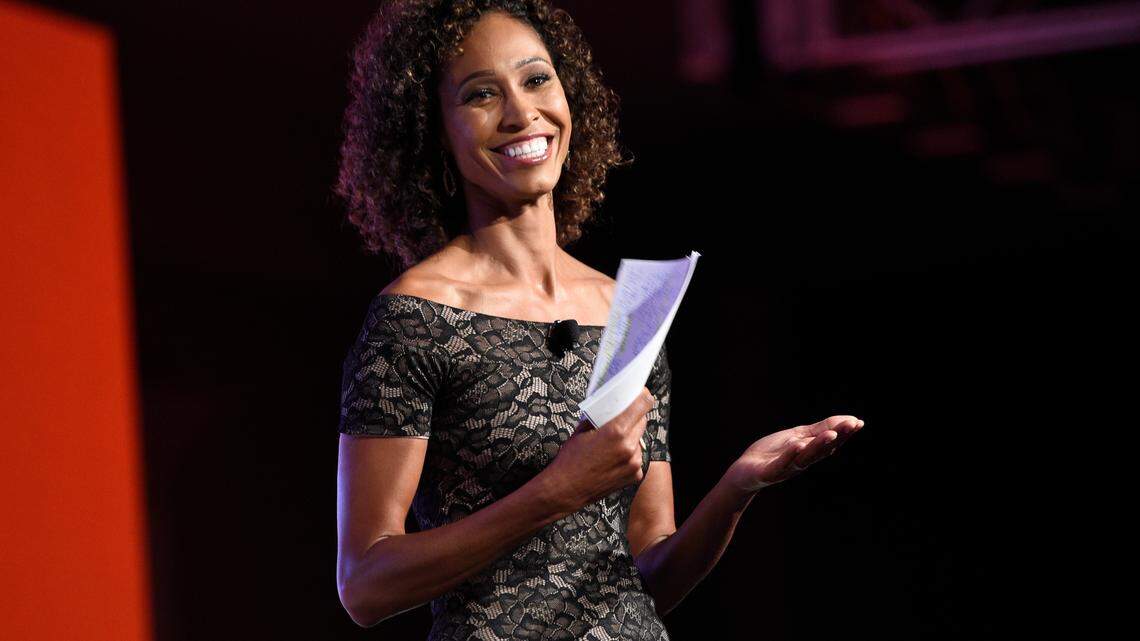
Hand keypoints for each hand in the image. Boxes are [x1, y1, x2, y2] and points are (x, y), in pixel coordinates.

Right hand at [540, 387, 655, 511]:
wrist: (566, 490)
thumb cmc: (570, 460)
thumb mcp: (581, 431)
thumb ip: (600, 417)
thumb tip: (610, 405)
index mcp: (616, 432)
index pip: (642, 405)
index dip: (643, 396)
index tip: (641, 393)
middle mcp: (629, 447)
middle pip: (642, 421)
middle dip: (634, 416)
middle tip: (621, 417)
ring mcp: (634, 463)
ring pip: (639, 439)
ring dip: (631, 436)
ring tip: (612, 442)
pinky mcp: (635, 475)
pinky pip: (637, 456)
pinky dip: (629, 453)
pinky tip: (614, 457)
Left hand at [726, 415, 864, 493]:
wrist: (745, 471)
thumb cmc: (772, 453)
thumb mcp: (797, 437)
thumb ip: (818, 430)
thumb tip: (844, 421)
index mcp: (809, 452)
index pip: (830, 442)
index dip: (844, 433)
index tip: (858, 422)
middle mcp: (802, 462)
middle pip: (822, 449)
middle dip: (838, 437)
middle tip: (852, 424)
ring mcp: (787, 467)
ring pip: (805, 456)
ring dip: (819, 445)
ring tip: (831, 434)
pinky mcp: (770, 472)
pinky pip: (782, 464)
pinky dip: (790, 455)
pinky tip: (798, 444)